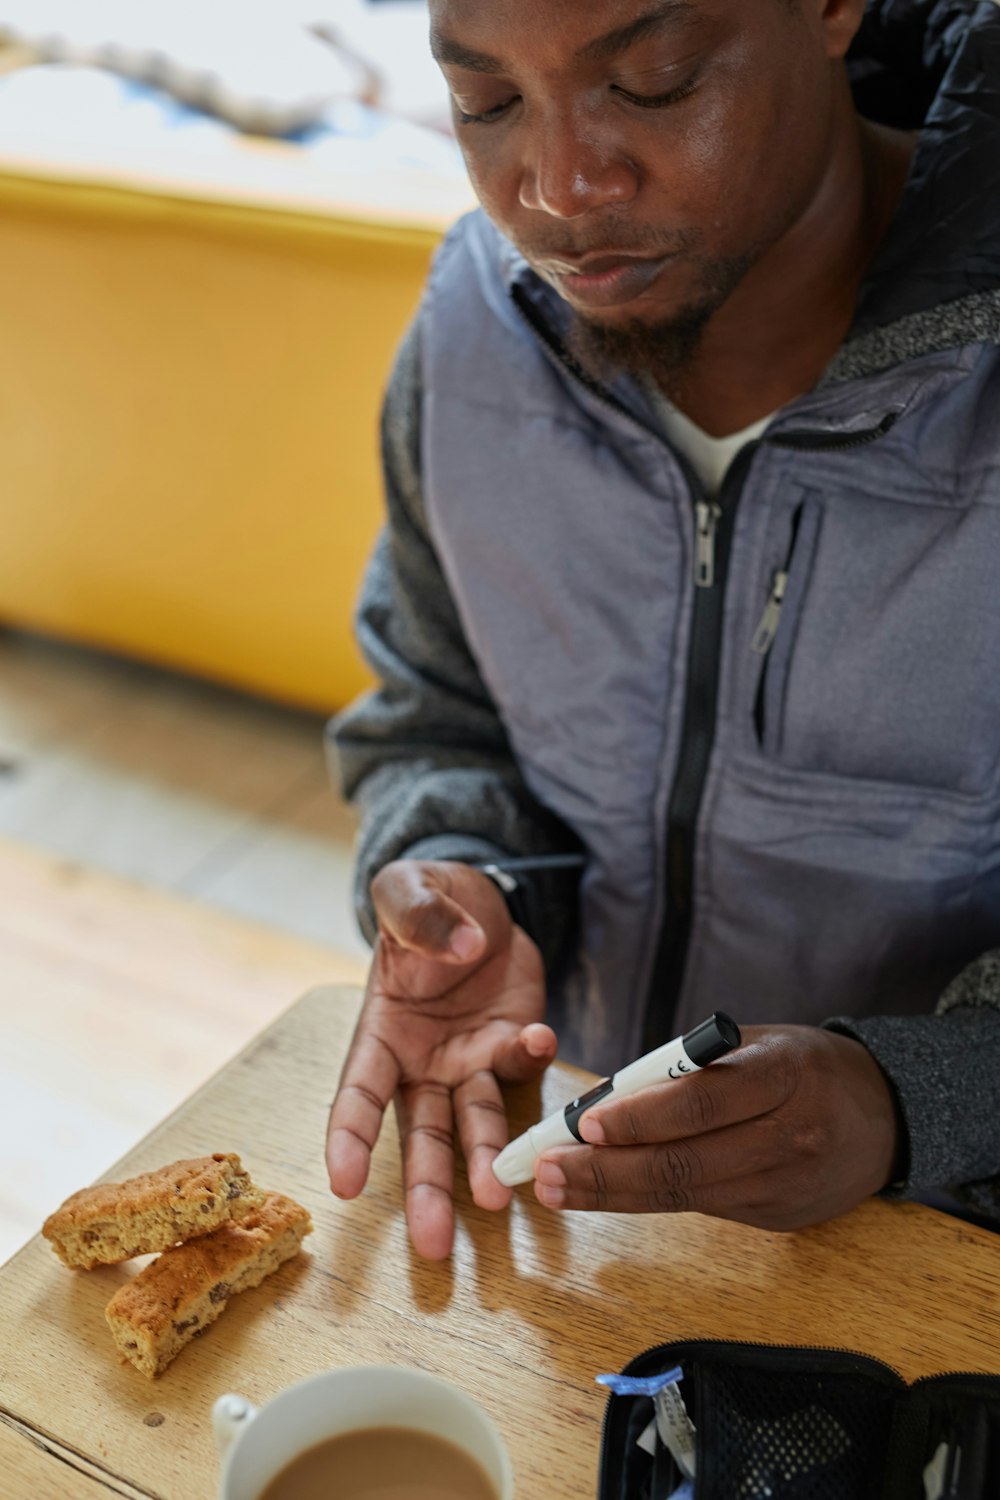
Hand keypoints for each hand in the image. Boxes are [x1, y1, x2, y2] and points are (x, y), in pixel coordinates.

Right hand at [326, 859, 554, 1259]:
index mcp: (380, 1033)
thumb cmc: (427, 900)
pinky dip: (531, 1060)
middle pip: (420, 1135)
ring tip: (500, 1197)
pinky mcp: (513, 1048)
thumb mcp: (407, 888)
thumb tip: (457, 947)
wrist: (482, 901)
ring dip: (487, 1159)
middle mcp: (423, 1062)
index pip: (357, 1093)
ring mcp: (470, 1061)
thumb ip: (418, 913)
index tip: (342, 1185)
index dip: (348, 1138)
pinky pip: (523, 1069)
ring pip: (475, 1123)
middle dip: (425, 1189)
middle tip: (433, 1245)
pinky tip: (539, 1041)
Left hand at [532, 1026, 901, 1229]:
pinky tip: (607, 1191)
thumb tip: (612, 1098)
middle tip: (547, 1172)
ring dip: (613, 1195)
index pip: (701, 1103)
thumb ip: (693, 1066)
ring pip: (685, 1196)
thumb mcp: (758, 1043)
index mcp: (785, 1075)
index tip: (585, 1125)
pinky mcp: (778, 1217)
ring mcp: (785, 1185)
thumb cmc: (805, 1066)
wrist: (886, 1114)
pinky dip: (650, 1198)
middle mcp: (790, 1136)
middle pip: (684, 1164)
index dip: (640, 1118)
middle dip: (605, 1172)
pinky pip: (703, 1206)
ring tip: (559, 1189)